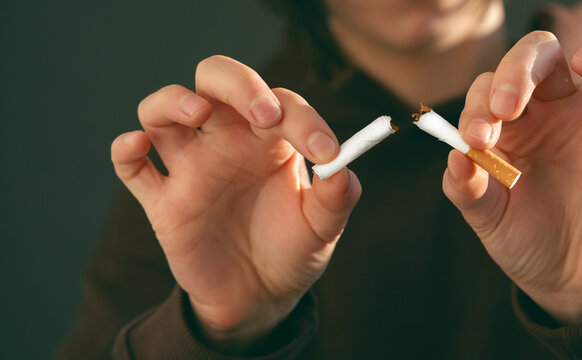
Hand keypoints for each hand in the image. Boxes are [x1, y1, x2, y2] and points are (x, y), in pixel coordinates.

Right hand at [110, 55, 360, 350]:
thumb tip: (342, 167)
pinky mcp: (163, 202)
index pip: (282, 103)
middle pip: (215, 80)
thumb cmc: (294, 249)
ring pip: (162, 109)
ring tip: (199, 112)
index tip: (325, 153)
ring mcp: (191, 167)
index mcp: (271, 137)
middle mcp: (227, 140)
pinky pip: (131, 166)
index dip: (304, 120)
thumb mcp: (323, 226)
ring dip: (173, 100)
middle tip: (264, 114)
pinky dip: (126, 150)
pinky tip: (138, 146)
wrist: (262, 297)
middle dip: (238, 83)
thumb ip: (336, 196)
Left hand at [443, 32, 581, 324]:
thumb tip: (456, 154)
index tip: (477, 140)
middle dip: (519, 68)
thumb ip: (467, 189)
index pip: (490, 87)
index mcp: (509, 124)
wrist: (571, 280)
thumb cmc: (524, 241)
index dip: (479, 103)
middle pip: (542, 56)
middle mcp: (551, 112)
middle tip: (507, 105)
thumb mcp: (488, 220)